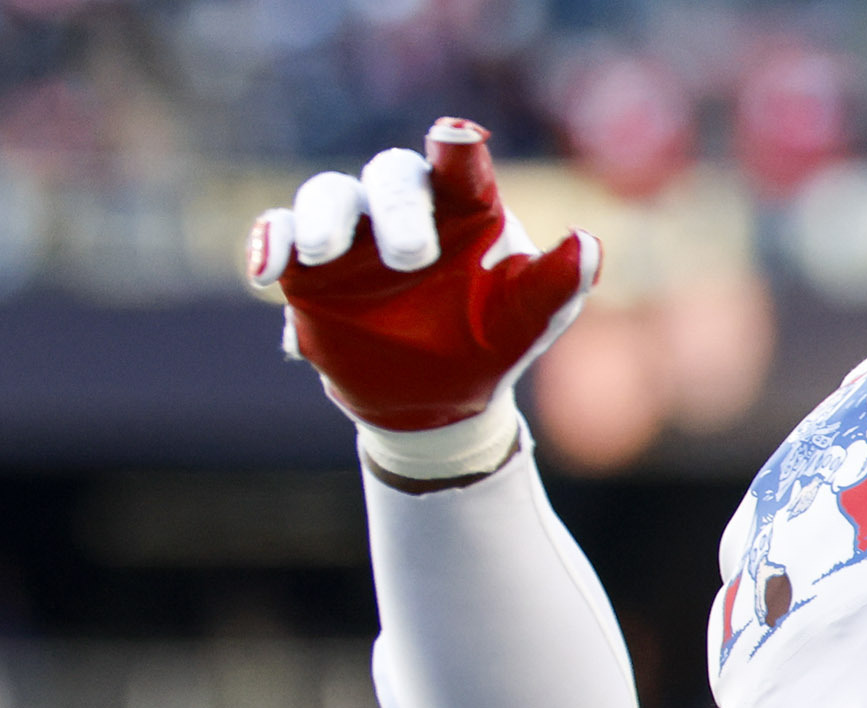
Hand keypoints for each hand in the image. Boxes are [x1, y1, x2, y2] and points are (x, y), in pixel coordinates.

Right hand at [246, 118, 598, 434]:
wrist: (441, 398)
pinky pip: (280, 234)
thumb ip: (557, 283)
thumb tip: (588, 245)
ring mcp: (353, 232)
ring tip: (322, 259)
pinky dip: (270, 243)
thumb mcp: (530, 318)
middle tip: (409, 259)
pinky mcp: (309, 264)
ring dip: (322, 221)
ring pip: (328, 195)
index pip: (460, 166)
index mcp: (465, 208)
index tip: (455, 137)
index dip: (456, 148)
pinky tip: (266, 271)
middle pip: (390, 176)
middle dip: (395, 209)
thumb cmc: (494, 341)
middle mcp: (406, 207)